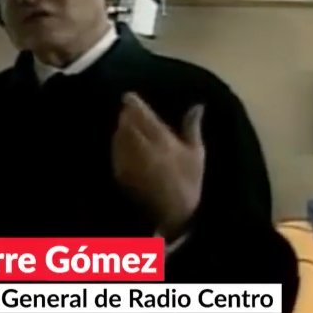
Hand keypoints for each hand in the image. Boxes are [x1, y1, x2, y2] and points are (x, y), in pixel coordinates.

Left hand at [112, 92, 204, 239]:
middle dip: (125, 114)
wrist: (173, 215)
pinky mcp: (120, 173)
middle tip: (126, 109)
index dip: (133, 103)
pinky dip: (116, 144)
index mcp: (162, 139)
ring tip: (123, 124)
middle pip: (126, 123)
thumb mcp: (196, 153)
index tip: (128, 97)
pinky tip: (120, 144)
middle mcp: (142, 147)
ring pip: (119, 136)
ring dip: (120, 128)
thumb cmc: (189, 182)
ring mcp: (129, 160)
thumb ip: (192, 127)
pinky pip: (115, 152)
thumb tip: (197, 105)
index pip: (142, 115)